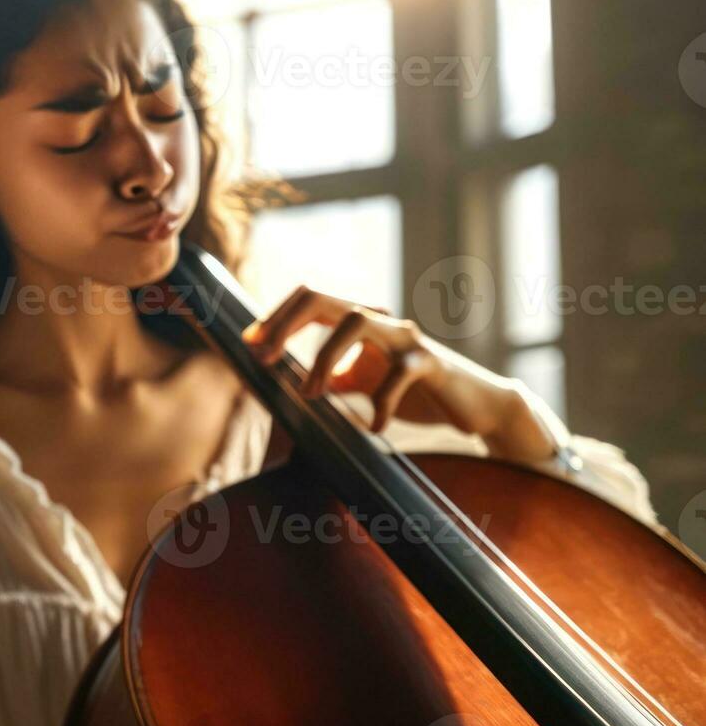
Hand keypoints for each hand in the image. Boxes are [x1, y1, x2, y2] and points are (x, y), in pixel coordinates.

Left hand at [244, 285, 559, 460]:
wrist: (476, 404)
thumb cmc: (412, 392)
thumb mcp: (359, 383)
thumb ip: (328, 377)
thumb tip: (280, 382)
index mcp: (359, 322)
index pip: (309, 300)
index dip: (275, 317)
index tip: (249, 344)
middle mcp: (380, 321)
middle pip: (324, 299)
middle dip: (285, 324)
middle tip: (262, 357)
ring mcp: (406, 338)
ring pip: (356, 321)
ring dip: (322, 358)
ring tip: (308, 393)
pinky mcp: (432, 363)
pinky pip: (400, 372)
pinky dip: (381, 401)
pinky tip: (374, 426)